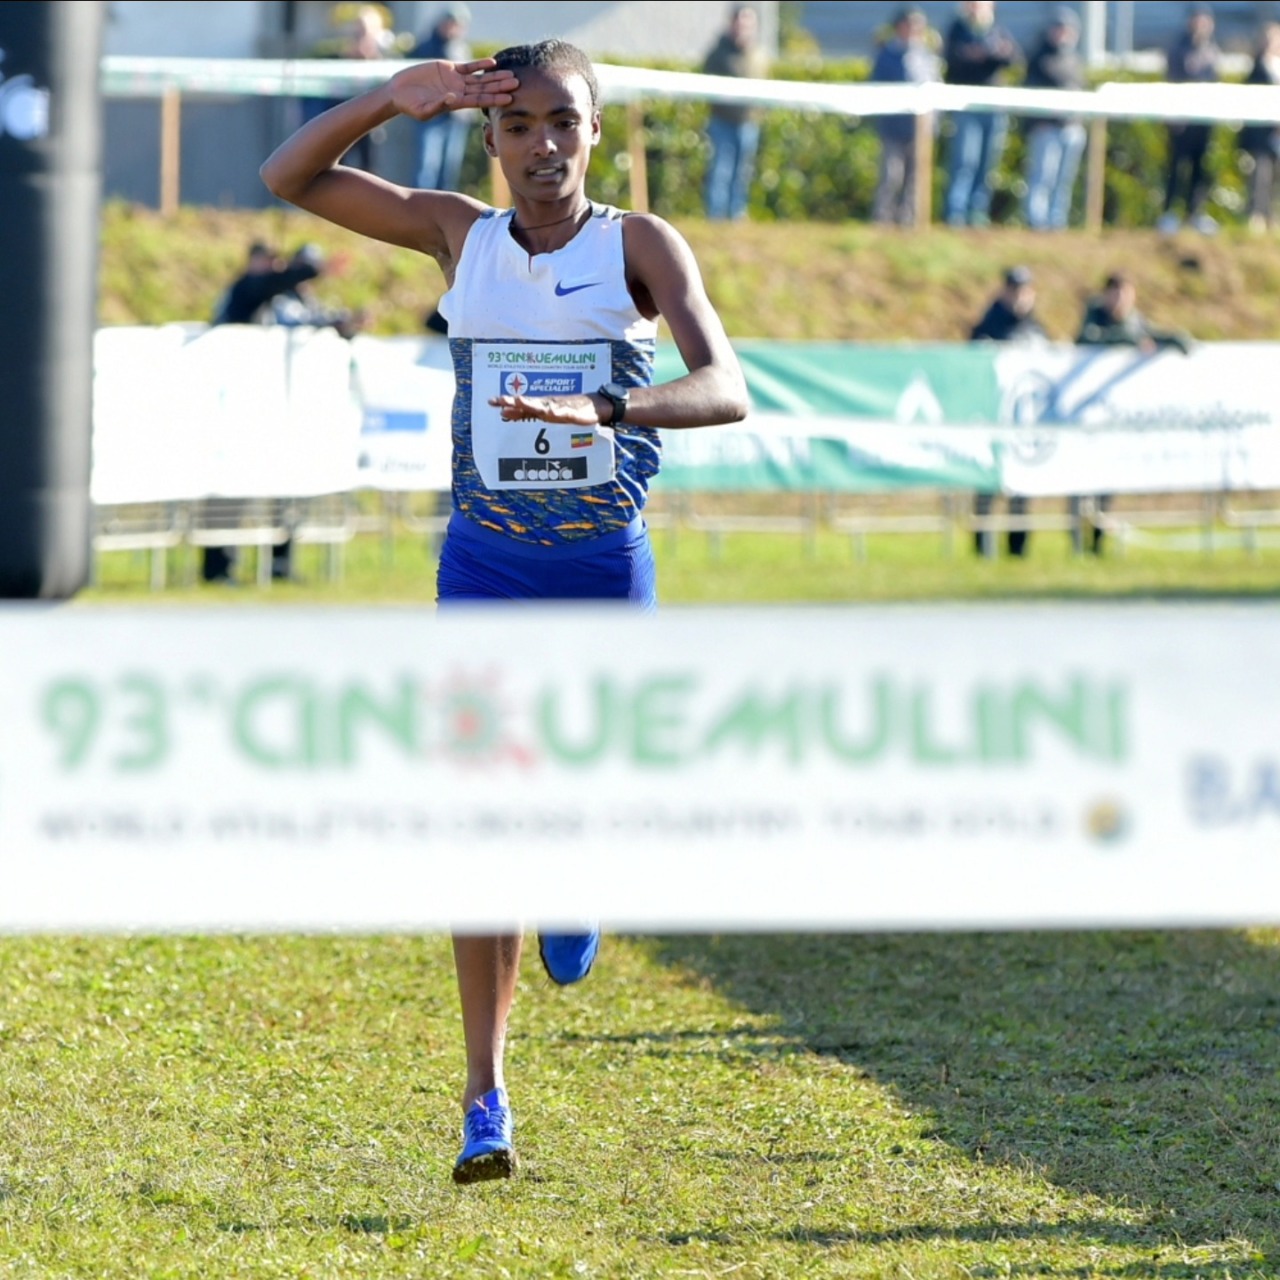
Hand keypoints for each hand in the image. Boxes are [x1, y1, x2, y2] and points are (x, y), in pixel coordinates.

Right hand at [389, 59, 517, 120]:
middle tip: (517, 84)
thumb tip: (453, 99)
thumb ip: (438, 106)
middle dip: (500, 87)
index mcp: (456, 104)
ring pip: (480, 78)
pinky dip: (480, 64)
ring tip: (511, 75)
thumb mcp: (423, 110)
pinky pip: (469, 66)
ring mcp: (455, 80)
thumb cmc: (410, 106)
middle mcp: (459, 92)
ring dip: (495, 76)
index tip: (509, 99)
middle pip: (484, 89)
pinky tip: (492, 62)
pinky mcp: (449, 68)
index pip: (479, 101)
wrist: (399, 92)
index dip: (494, 99)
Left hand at [489, 394, 602, 425]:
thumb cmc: (570, 409)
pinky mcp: (572, 412)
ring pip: (543, 406)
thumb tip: (504, 412)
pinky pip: (563, 413)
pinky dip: (556, 412)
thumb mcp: (545, 413)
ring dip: (531, 404)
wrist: (595, 405)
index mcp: (541, 405)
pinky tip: (549, 412)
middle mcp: (548, 404)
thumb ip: (526, 413)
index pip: (521, 403)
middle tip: (500, 400)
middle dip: (514, 401)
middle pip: (528, 402)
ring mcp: (560, 407)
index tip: (492, 401)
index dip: (507, 402)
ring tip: (519, 402)